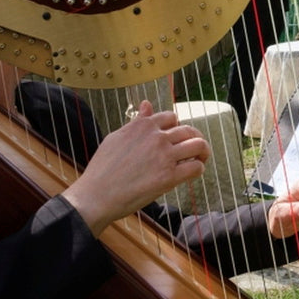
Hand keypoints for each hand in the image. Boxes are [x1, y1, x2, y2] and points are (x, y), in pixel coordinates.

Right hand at [61, 100, 209, 236]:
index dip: (176, 128)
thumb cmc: (103, 168)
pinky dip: (198, 169)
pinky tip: (192, 173)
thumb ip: (136, 121)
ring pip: (198, 146)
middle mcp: (156, 137)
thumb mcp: (117, 137)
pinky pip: (196, 167)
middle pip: (189, 130)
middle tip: (194, 150)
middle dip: (194, 139)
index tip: (174, 139)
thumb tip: (147, 104)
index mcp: (143, 125)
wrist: (96, 195)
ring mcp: (164, 156)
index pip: (172, 117)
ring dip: (202, 152)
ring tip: (200, 159)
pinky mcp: (169, 177)